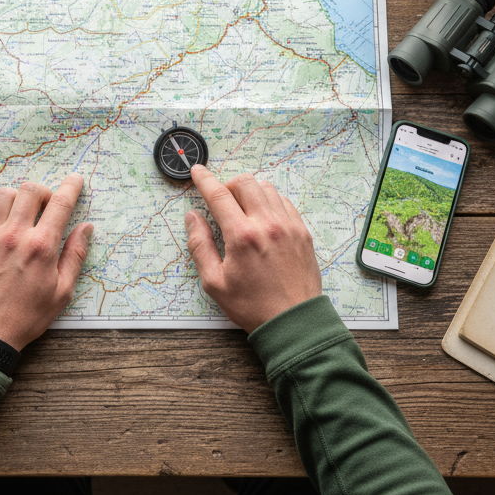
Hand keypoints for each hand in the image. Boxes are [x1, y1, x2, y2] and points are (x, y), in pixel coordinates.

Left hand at [0, 172, 93, 350]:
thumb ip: (75, 255)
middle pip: (31, 190)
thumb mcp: (62, 292)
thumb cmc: (25, 316)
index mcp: (41, 247)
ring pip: (5, 194)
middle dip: (44, 192)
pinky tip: (1, 223)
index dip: (71, 186)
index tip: (76, 180)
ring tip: (23, 214)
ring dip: (18, 198)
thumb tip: (86, 228)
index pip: (60, 203)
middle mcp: (15, 235)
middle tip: (47, 206)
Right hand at [185, 163, 321, 332]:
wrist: (294, 322)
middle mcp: (267, 224)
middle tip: (222, 201)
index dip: (204, 179)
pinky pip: (284, 201)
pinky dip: (270, 201)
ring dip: (250, 191)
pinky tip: (264, 217)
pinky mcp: (302, 232)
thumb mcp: (214, 282)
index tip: (197, 171)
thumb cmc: (252, 305)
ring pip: (267, 187)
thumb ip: (199, 246)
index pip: (219, 195)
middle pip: (245, 182)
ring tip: (243, 210)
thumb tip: (193, 218)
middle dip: (228, 184)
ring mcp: (289, 226)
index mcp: (242, 236)